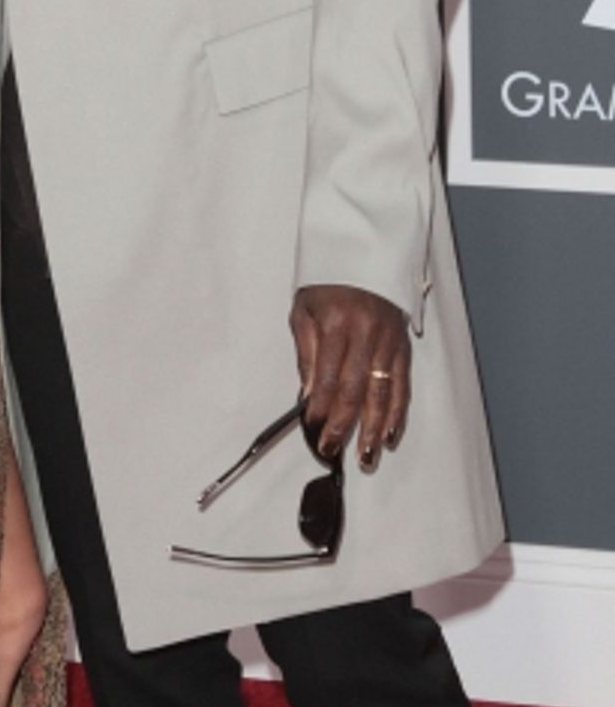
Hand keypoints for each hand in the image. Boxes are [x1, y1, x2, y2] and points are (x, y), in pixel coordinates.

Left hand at [290, 285, 410, 470]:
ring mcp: (387, 340)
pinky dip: (397, 412)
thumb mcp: (304, 309)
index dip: (321, 407)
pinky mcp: (402, 345)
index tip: (314, 426)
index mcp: (336, 323)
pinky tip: (391, 432)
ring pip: (381, 392)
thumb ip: (307, 353)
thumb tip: (310, 394)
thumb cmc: (327, 282)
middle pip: (354, 390)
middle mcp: (365, 333)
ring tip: (367, 454)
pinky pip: (401, 384)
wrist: (362, 252)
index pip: (327, 377)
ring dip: (374, 428)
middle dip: (343, 424)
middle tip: (333, 448)